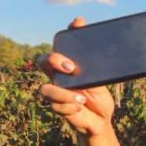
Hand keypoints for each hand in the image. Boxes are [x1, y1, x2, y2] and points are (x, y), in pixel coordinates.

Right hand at [37, 17, 115, 136]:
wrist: (102, 120)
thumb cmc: (99, 96)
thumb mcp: (102, 78)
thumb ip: (95, 62)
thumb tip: (93, 38)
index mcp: (66, 67)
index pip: (58, 46)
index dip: (63, 36)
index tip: (77, 26)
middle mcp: (58, 77)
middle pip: (42, 61)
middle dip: (54, 60)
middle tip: (72, 68)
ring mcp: (56, 92)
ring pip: (45, 89)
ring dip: (63, 94)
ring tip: (82, 99)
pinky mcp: (59, 108)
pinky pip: (56, 106)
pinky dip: (70, 107)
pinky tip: (80, 108)